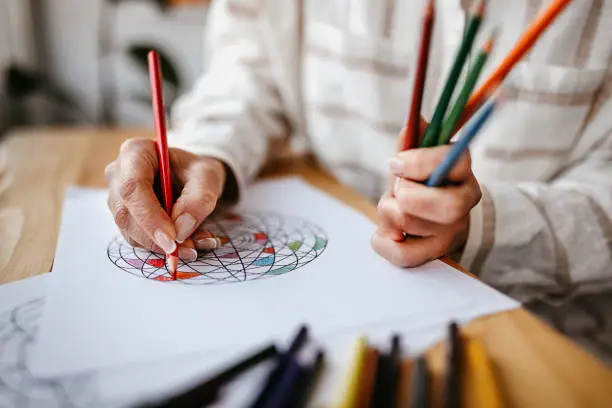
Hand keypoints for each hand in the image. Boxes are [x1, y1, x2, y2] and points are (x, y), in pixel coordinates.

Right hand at [105, 138, 226, 260]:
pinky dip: (160, 246)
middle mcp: (119, 174)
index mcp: (136, 152)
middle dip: (156, 238)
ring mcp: (117, 197)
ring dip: (160, 245)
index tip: (172, 240)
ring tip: (193, 245)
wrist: (190, 176)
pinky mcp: (124, 217)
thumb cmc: (196, 171)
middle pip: (126, 213)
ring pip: (129, 230)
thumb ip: (200, 199)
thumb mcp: (208, 177)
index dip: (150, 217)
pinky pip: (136, 238)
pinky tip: (183, 243)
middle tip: (188, 250)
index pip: (133, 187)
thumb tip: (181, 229)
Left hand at [371, 146, 480, 266]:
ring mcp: (452, 231)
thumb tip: (411, 125)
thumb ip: (412, 143)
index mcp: (462, 170)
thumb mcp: (415, 160)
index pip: (454, 160)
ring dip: (387, 213)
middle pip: (446, 206)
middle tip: (396, 192)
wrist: (431, 219)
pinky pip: (404, 255)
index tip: (395, 163)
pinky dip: (383, 242)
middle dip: (408, 196)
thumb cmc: (420, 183)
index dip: (420, 162)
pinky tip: (384, 233)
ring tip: (389, 208)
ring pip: (412, 223)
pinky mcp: (433, 253)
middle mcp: (464, 202)